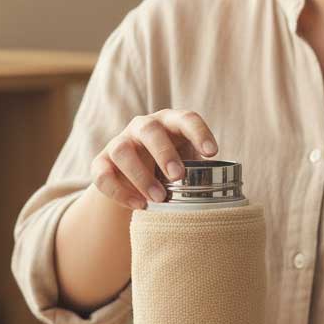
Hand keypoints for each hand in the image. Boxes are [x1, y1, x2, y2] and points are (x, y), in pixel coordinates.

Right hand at [90, 109, 218, 210]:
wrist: (137, 178)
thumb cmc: (172, 168)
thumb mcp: (189, 164)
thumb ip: (201, 171)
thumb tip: (221, 194)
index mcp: (170, 123)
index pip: (186, 119)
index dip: (200, 133)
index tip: (212, 153)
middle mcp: (142, 127)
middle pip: (149, 129)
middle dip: (164, 152)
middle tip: (177, 176)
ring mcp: (119, 143)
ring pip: (122, 151)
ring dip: (140, 175)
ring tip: (159, 199)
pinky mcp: (101, 162)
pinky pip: (102, 174)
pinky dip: (120, 191)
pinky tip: (139, 205)